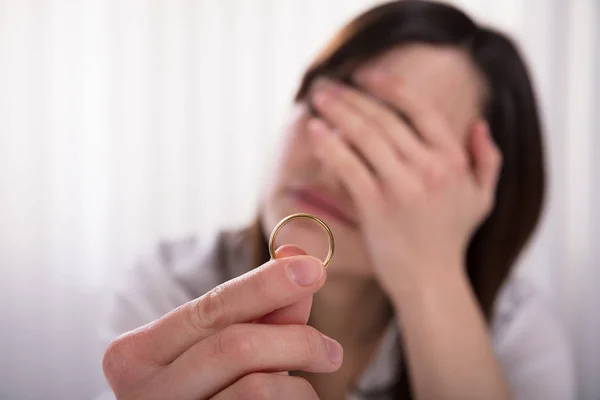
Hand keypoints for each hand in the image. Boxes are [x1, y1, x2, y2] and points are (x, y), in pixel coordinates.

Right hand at [102, 246, 341, 399]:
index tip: (313, 269)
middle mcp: (143, 392)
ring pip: (256, 387)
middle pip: (236, 347)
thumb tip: (298, 261)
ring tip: (305, 388)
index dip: (265, 285)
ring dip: (297, 384)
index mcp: (135, 354)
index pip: (209, 308)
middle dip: (296, 340)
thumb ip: (256, 310)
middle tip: (331, 351)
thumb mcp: (214, 346)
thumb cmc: (196, 387)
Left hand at [307, 71, 501, 301]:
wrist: (431, 282)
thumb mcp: (482, 199)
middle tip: (327, 85)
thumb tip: (480, 124)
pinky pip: (349, 165)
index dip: (391, 88)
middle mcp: (430, 168)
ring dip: (338, 112)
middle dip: (353, 97)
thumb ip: (487, 159)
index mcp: (453, 160)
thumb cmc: (451, 240)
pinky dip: (330, 145)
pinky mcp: (377, 206)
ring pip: (366, 136)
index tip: (367, 75)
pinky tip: (315, 131)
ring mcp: (403, 186)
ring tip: (318, 97)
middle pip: (385, 119)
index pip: (421, 110)